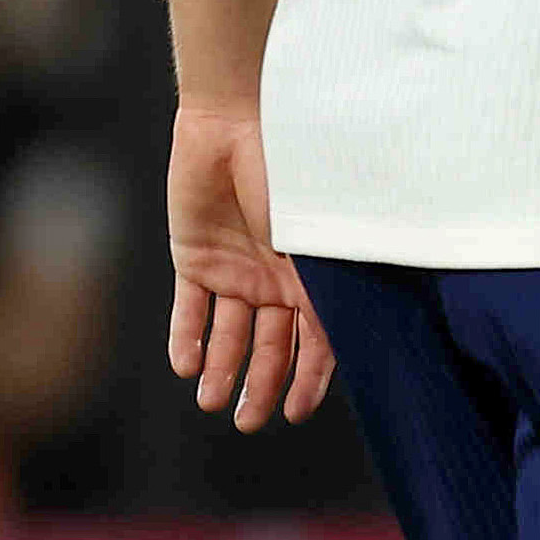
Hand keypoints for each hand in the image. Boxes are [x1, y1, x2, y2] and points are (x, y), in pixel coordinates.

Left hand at [165, 104, 333, 431]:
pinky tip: (186, 365)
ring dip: (221, 369)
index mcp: (315, 272)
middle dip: (261, 384)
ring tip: (212, 401)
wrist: (237, 119)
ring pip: (228, 333)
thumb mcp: (319, 228)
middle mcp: (275, 276)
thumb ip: (329, 277)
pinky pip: (189, 307)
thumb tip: (353, 330)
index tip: (298, 413)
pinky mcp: (193, 256)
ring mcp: (234, 267)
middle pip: (269, 343)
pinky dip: (186, 337)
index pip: (317, 336)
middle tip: (248, 421)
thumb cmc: (295, 168)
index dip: (310, 377)